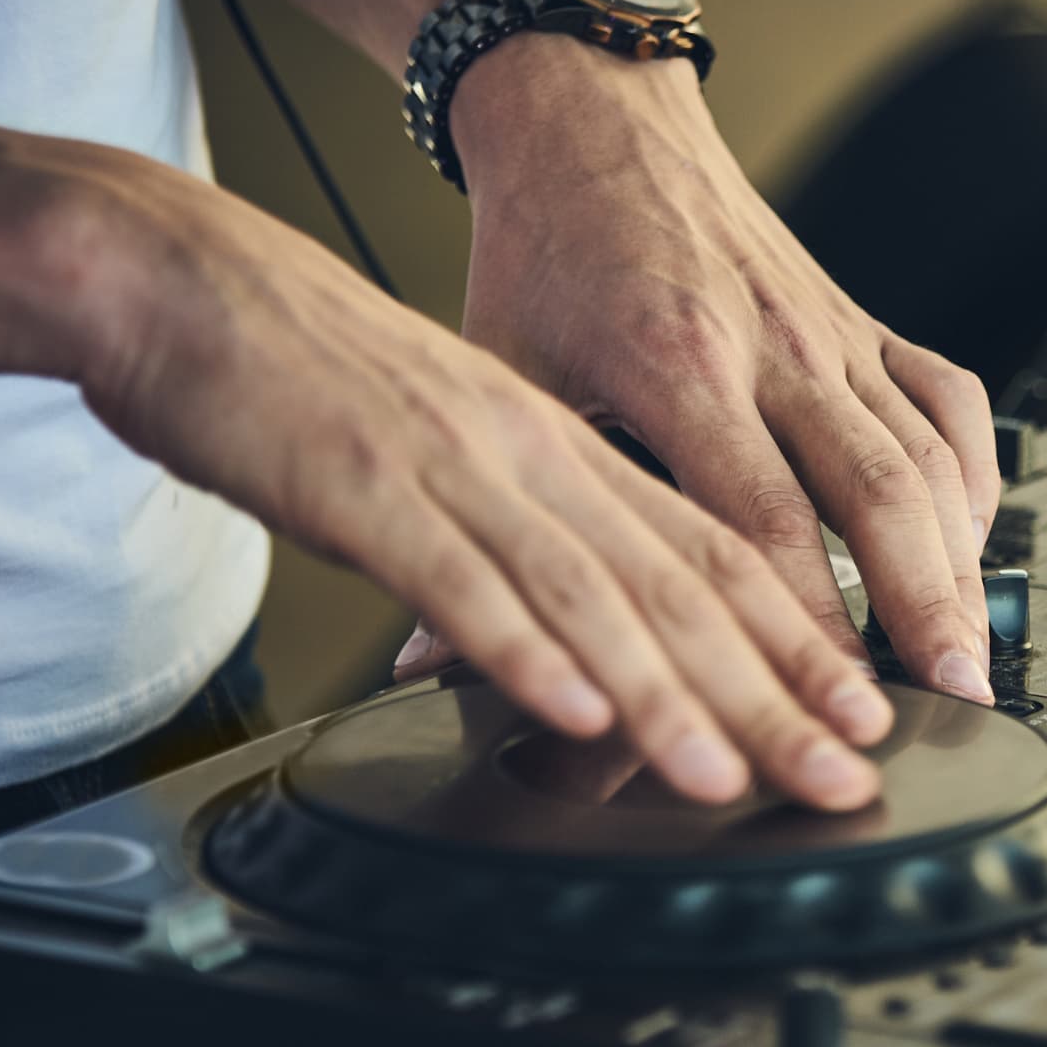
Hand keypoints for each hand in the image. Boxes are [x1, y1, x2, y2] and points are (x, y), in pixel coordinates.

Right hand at [19, 129, 893, 809]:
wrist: (185, 274)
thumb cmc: (322, 369)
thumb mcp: (464, 444)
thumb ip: (533, 536)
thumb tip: (596, 646)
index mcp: (569, 445)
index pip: (718, 549)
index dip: (799, 637)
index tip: (860, 713)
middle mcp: (537, 454)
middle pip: (683, 582)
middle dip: (776, 690)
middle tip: (845, 772)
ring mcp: (457, 467)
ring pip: (590, 589)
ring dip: (669, 693)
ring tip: (732, 773)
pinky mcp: (362, 482)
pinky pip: (460, 574)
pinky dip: (523, 648)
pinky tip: (573, 710)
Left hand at [448, 39, 1000, 702]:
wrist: (594, 121)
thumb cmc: (547, 252)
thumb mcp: (503, 380)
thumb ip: (489, 521)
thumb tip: (423, 661)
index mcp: (676, 363)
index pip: (765, 517)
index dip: (810, 620)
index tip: (829, 701)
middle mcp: (772, 344)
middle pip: (876, 492)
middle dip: (924, 606)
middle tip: (953, 697)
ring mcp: (828, 328)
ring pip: (926, 452)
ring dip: (960, 559)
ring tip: (972, 651)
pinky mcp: (860, 315)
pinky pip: (946, 395)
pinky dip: (972, 471)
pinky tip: (968, 539)